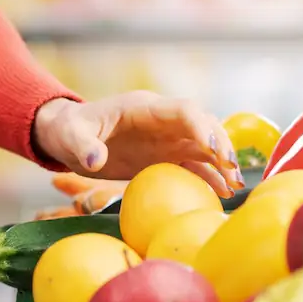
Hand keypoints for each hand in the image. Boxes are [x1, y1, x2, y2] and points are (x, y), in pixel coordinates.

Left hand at [32, 93, 244, 197]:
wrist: (68, 136)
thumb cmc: (69, 130)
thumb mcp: (71, 137)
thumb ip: (84, 147)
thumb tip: (96, 161)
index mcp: (144, 108)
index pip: (183, 110)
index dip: (200, 126)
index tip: (212, 148)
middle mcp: (163, 121)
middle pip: (202, 125)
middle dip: (220, 145)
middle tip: (231, 171)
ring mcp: (166, 139)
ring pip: (204, 146)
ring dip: (221, 163)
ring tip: (234, 185)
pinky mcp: (164, 156)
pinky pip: (193, 164)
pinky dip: (209, 176)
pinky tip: (222, 192)